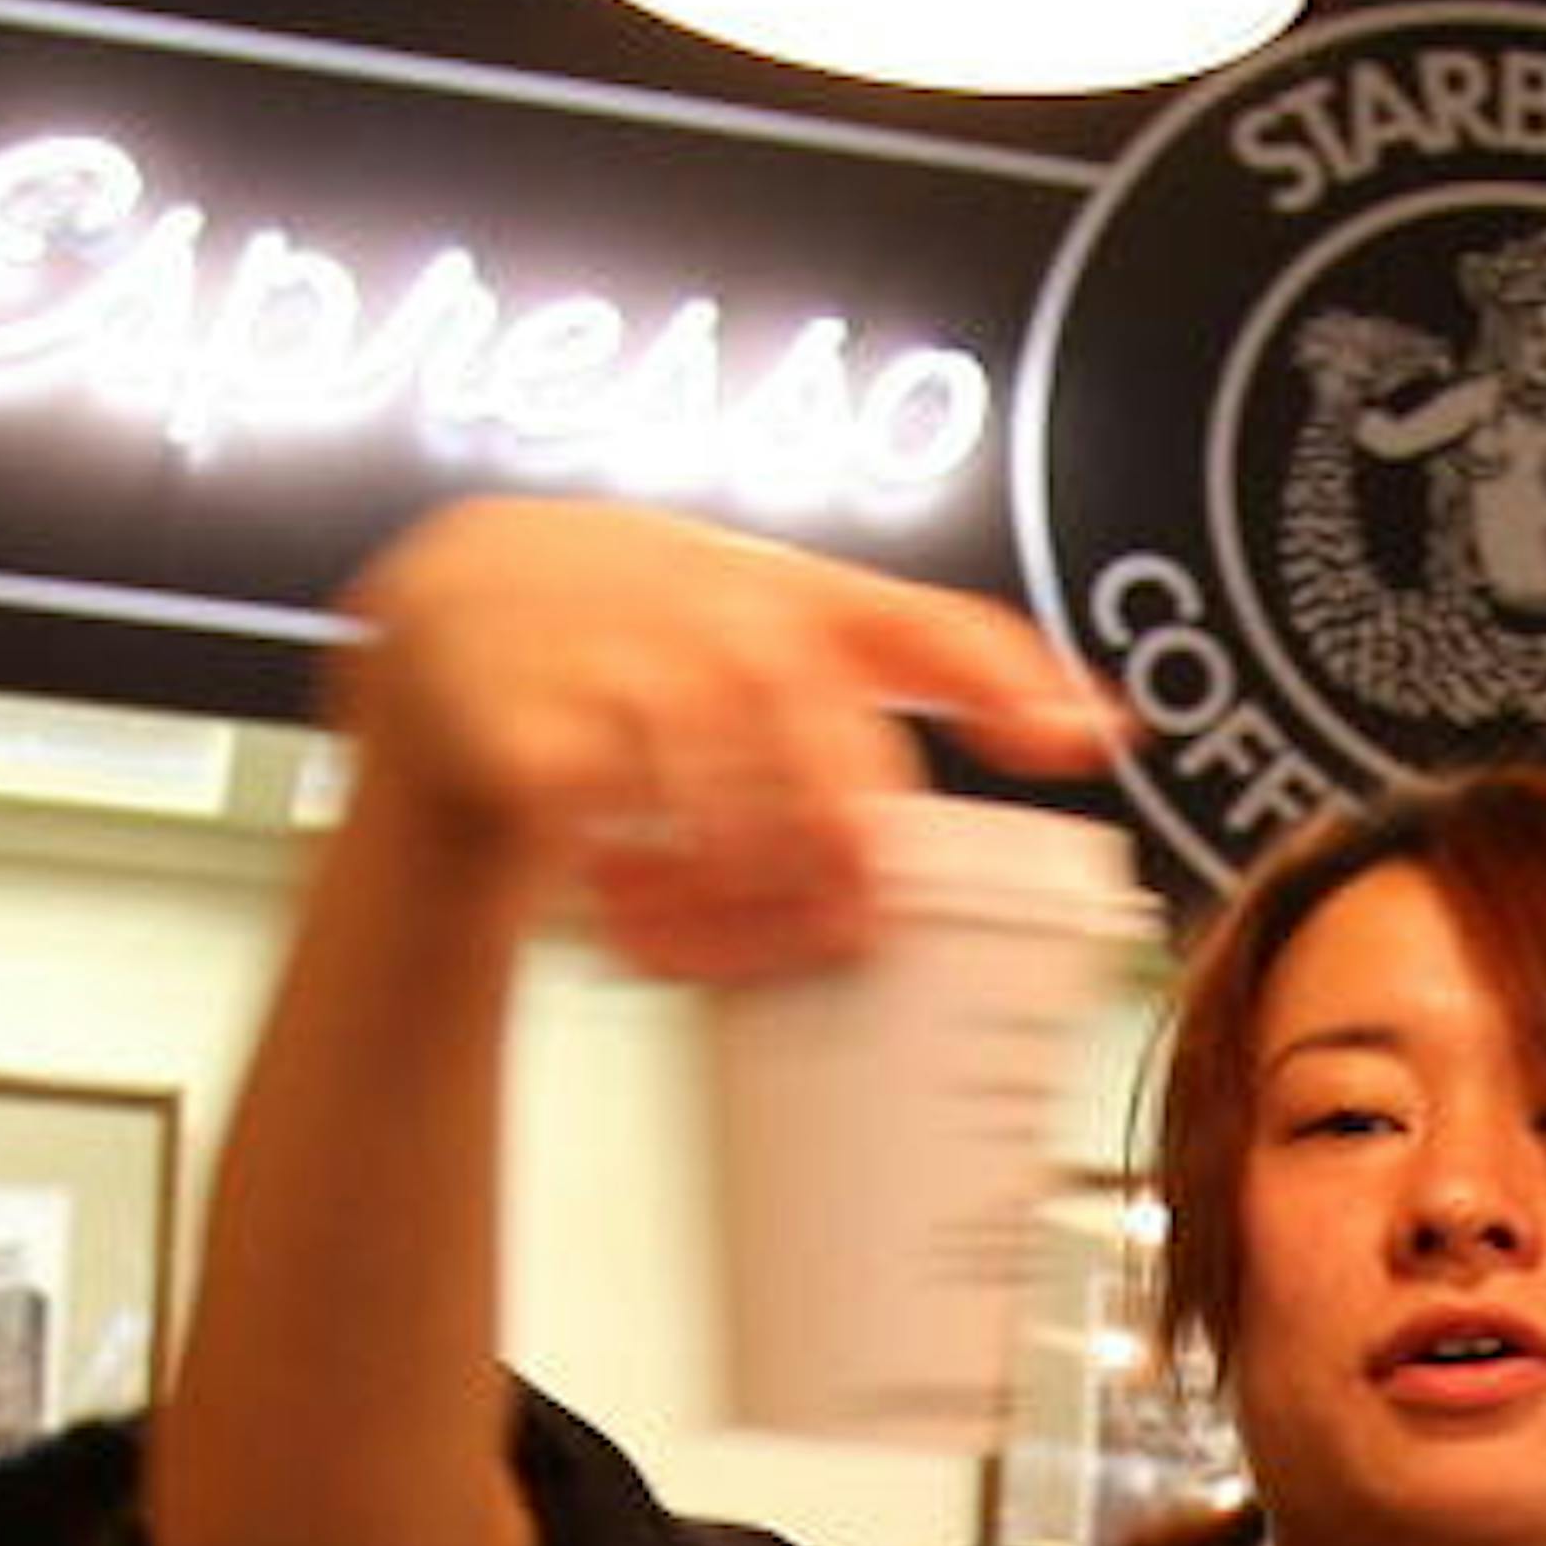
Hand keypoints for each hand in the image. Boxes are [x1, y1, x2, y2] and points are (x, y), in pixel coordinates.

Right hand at [330, 497, 1120, 981]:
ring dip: (742, 904)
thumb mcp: (771, 621)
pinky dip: (639, 916)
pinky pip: (610, 847)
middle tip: (851, 932)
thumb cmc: (643, 639)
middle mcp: (715, 612)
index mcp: (794, 596)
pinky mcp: (523, 730)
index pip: (929, 625)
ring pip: (720, 811)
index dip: (1010, 684)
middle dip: (844, 857)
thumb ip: (919, 664)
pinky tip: (639, 935)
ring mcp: (612, 661)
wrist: (448, 617)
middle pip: (823, 753)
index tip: (1082, 746)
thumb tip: (1098, 725)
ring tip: (738, 948)